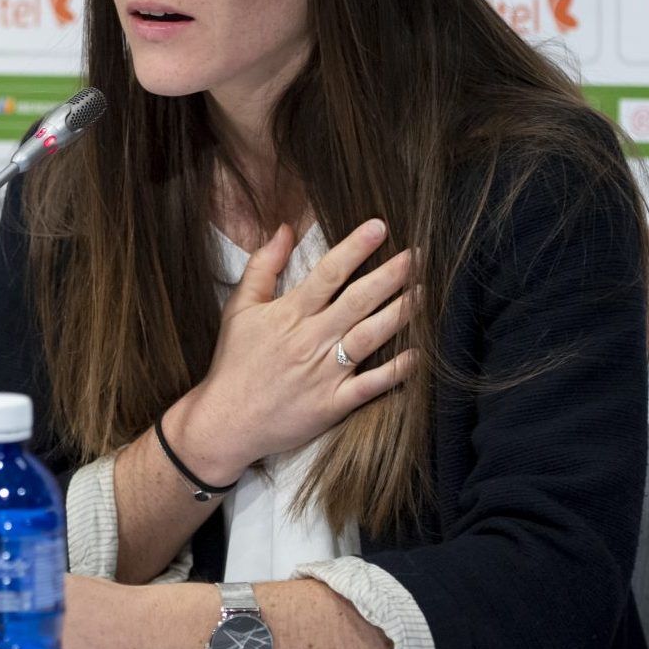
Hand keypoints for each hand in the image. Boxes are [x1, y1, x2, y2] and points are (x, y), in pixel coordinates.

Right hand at [173, 219, 415, 482]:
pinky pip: (371, 385)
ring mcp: (324, 373)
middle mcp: (311, 340)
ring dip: (399, 314)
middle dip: (390, 275)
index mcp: (289, 314)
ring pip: (369, 337)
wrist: (225, 421)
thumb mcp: (239, 308)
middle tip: (417, 255)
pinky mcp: (333, 404)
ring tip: (423, 293)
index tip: (379, 226)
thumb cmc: (234, 362)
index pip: (329, 273)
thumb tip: (285, 228)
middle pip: (358, 301)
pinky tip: (418, 354)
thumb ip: (263, 266)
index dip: (356, 247)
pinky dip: (396, 371)